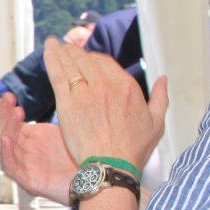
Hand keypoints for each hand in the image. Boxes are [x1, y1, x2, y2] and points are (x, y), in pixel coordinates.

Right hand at [0, 93, 73, 204]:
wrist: (97, 179)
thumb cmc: (84, 155)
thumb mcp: (68, 128)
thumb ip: (58, 112)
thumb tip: (62, 87)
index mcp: (31, 139)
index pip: (10, 123)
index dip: (5, 110)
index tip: (6, 95)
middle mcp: (25, 151)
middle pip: (5, 132)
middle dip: (3, 114)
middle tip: (7, 99)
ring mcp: (25, 165)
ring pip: (6, 147)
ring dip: (7, 129)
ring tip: (14, 113)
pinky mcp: (29, 180)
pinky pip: (12, 166)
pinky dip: (7, 153)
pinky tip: (6, 139)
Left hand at [43, 37, 167, 171]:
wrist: (112, 166)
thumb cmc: (133, 150)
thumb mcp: (156, 122)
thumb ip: (160, 97)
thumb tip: (163, 79)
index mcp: (126, 87)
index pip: (105, 63)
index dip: (92, 59)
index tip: (85, 57)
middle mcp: (107, 85)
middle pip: (87, 60)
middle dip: (74, 52)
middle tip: (64, 47)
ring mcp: (86, 93)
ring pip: (71, 64)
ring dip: (60, 51)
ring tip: (52, 43)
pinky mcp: (68, 104)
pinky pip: (58, 75)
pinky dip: (52, 60)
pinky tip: (47, 50)